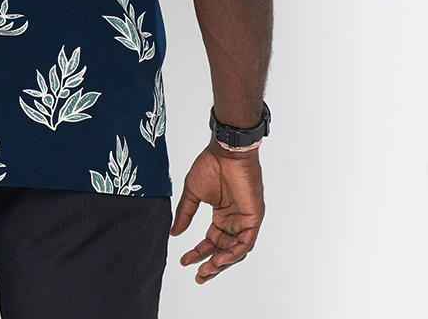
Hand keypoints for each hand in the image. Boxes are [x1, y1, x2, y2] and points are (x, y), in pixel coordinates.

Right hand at [170, 139, 263, 283]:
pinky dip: (233, 254)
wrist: (225, 151)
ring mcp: (244, 220)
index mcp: (222, 215)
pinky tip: (219, 260)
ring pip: (235, 251)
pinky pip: (245, 243)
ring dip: (221, 263)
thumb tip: (174, 233)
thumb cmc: (210, 165)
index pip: (211, 241)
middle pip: (224, 251)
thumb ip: (185, 213)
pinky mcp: (253, 218)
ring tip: (206, 271)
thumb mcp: (192, 193)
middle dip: (211, 265)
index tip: (185, 261)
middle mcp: (234, 220)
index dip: (198, 253)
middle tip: (198, 277)